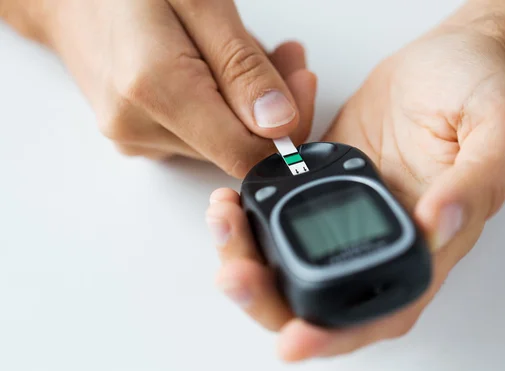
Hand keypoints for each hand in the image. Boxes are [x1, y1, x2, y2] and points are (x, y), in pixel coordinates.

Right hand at [43, 0, 315, 176]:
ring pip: (223, 141)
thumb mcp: (199, 1)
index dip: (289, 129)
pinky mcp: (138, 139)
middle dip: (273, 105)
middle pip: (238, 147)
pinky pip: (200, 135)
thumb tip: (279, 124)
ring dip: (247, 102)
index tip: (302, 83)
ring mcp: (135, 137)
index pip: (245, 154)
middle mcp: (139, 126)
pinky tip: (215, 68)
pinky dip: (221, 106)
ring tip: (244, 49)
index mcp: (154, 88)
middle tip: (285, 55)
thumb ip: (241, 67)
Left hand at [205, 27, 504, 360]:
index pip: (381, 311)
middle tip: (233, 275)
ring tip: (223, 217)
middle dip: (269, 297)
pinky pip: (281, 205)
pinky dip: (251, 206)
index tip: (292, 340)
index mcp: (430, 244)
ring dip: (248, 251)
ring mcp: (349, 210)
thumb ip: (477, 181)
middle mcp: (383, 237)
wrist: (446, 57)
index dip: (336, 336)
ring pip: (290, 256)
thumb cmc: (479, 91)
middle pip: (321, 296)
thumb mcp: (499, 128)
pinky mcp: (324, 180)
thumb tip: (437, 226)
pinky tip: (233, 190)